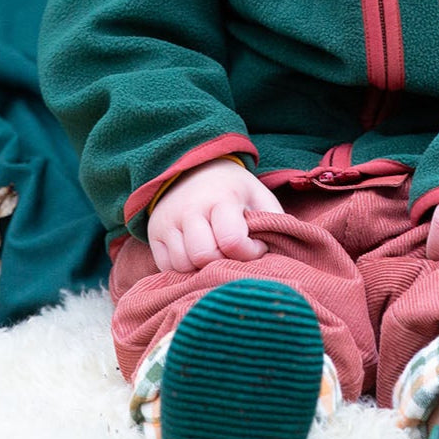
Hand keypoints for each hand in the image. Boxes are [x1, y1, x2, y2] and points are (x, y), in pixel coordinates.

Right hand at [147, 159, 282, 272]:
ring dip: (202, 268)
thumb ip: (275, 221)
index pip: (232, 241)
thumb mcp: (259, 196)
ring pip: (183, 265)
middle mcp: (191, 208)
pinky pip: (167, 267)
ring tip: (216, 254)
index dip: (249, 252)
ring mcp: (169, 221)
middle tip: (232, 253)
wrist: (193, 168)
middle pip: (204, 256)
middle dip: (223, 262)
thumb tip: (284, 251)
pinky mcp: (154, 233)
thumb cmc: (233, 190)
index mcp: (222, 198)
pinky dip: (183, 269)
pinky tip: (197, 256)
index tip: (256, 246)